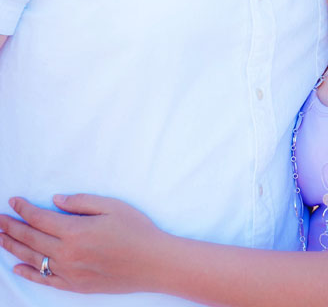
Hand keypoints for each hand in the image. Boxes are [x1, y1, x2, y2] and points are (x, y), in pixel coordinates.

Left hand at [0, 194, 164, 292]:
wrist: (153, 263)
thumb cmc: (136, 230)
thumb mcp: (111, 206)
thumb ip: (81, 202)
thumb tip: (55, 201)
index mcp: (75, 231)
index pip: (40, 218)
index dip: (23, 209)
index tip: (13, 200)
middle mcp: (67, 254)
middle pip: (31, 239)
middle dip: (11, 227)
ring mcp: (69, 273)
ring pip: (33, 259)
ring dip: (13, 248)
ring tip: (0, 239)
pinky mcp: (75, 286)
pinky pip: (45, 280)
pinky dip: (29, 273)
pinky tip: (17, 267)